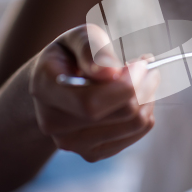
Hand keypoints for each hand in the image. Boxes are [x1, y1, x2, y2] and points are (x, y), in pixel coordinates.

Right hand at [29, 24, 158, 161]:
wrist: (56, 84)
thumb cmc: (71, 56)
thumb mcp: (78, 37)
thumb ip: (91, 48)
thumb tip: (110, 72)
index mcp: (45, 89)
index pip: (92, 102)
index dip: (126, 84)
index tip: (141, 63)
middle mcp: (54, 123)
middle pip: (121, 113)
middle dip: (143, 85)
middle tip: (146, 65)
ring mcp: (73, 143)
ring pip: (134, 124)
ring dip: (147, 96)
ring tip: (142, 78)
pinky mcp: (93, 153)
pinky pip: (137, 133)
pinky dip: (145, 110)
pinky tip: (134, 95)